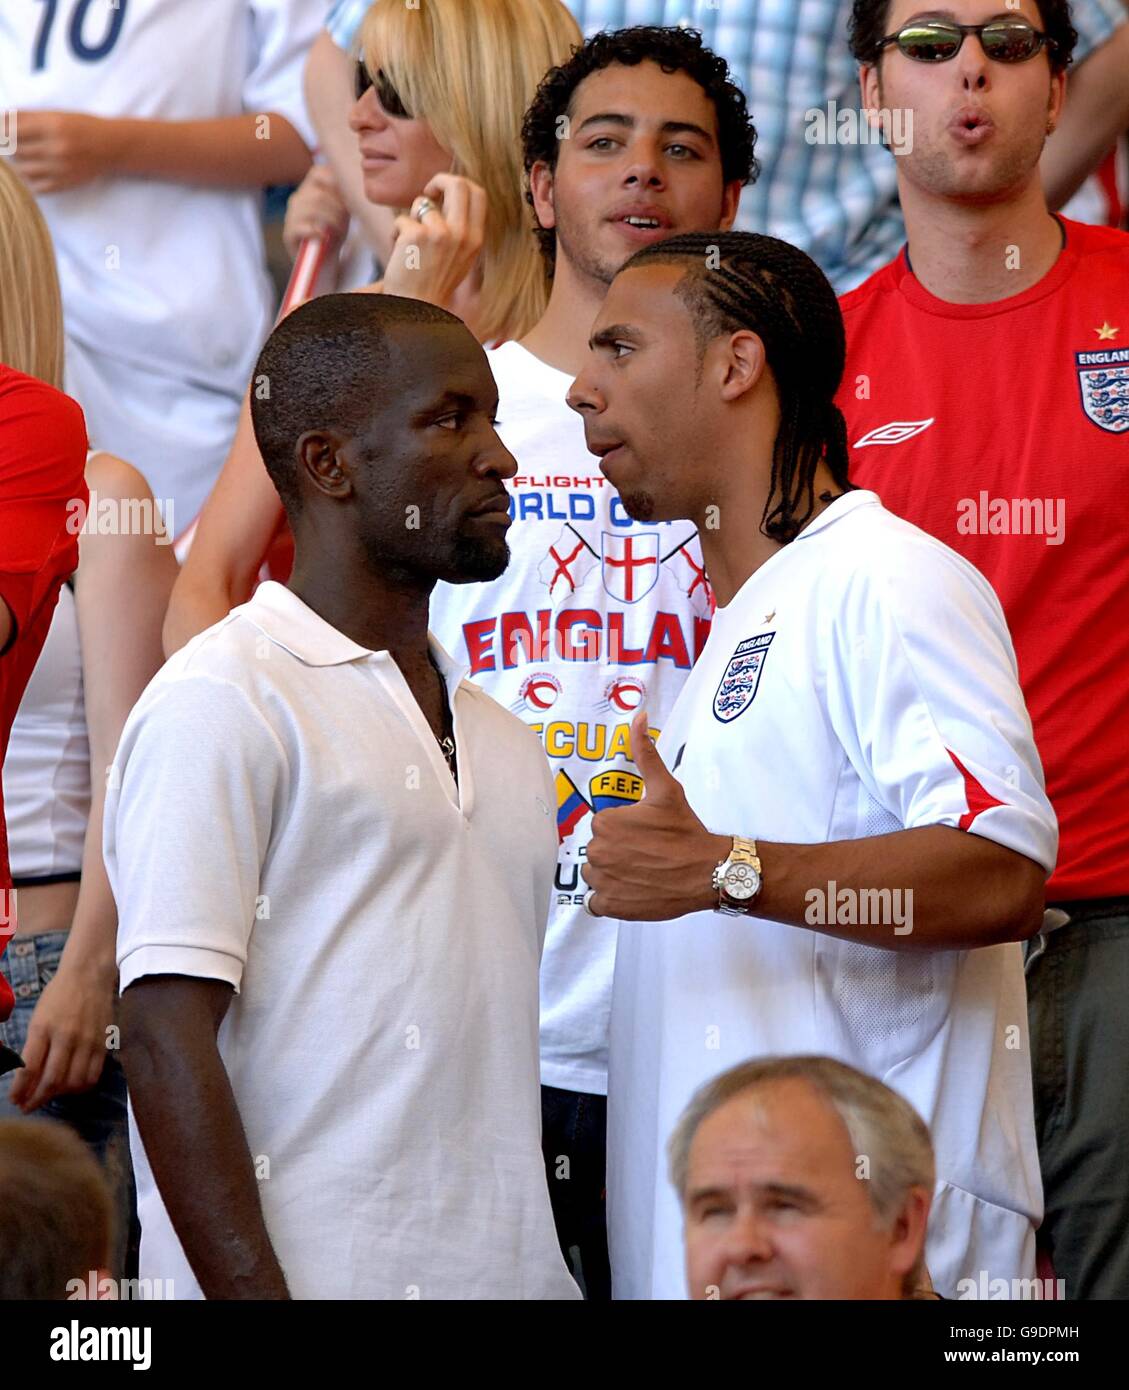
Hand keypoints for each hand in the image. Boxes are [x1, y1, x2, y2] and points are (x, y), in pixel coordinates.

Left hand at [8, 958, 115, 1110]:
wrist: (89, 975)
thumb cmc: (59, 995)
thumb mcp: (38, 1018)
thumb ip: (33, 1048)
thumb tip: (27, 1078)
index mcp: (44, 1028)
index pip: (29, 1069)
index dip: (20, 1090)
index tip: (15, 1100)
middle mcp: (66, 1036)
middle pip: (52, 1080)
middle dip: (36, 1100)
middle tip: (28, 1107)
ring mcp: (88, 1041)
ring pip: (74, 1082)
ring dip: (59, 1095)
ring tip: (50, 1095)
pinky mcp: (103, 1043)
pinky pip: (93, 1075)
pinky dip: (80, 1087)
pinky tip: (71, 1086)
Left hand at [10, 111, 120, 192]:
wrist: (111, 147)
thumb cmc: (82, 126)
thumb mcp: (56, 114)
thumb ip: (28, 116)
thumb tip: (1, 119)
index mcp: (52, 126)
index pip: (11, 131)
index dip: (1, 132)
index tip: (2, 133)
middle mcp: (55, 148)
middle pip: (15, 151)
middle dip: (9, 147)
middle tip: (12, 144)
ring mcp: (60, 169)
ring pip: (23, 170)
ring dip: (19, 164)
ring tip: (25, 157)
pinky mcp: (65, 183)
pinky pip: (37, 187)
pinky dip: (30, 181)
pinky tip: (35, 172)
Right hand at [282, 163, 349, 260]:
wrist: (325, 262)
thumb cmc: (335, 234)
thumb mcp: (343, 212)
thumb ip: (345, 196)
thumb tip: (352, 183)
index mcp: (309, 190)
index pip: (317, 173)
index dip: (333, 180)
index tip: (347, 195)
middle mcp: (297, 199)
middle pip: (317, 194)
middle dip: (336, 207)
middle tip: (346, 221)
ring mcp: (291, 216)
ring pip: (311, 209)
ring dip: (330, 219)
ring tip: (339, 231)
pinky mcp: (288, 234)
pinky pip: (300, 227)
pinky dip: (316, 231)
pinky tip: (325, 237)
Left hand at [381, 172, 485, 311]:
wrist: (417, 310)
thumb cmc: (434, 284)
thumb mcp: (459, 257)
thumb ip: (460, 228)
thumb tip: (449, 193)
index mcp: (475, 239)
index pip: (478, 194)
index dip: (460, 183)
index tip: (444, 193)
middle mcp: (462, 234)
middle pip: (457, 184)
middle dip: (439, 181)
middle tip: (426, 194)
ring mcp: (440, 233)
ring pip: (421, 205)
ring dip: (410, 220)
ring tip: (408, 246)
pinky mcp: (416, 235)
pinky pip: (401, 220)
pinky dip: (395, 234)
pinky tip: (399, 256)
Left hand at [581, 710, 729, 920]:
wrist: (709, 872)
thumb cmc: (685, 831)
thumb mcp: (665, 789)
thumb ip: (645, 753)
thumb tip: (638, 716)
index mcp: (605, 823)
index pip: (603, 826)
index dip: (625, 830)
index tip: (645, 835)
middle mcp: (597, 852)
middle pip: (598, 851)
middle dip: (618, 852)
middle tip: (647, 854)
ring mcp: (602, 882)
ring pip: (595, 876)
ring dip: (612, 876)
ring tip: (642, 872)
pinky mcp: (610, 906)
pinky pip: (596, 903)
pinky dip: (611, 899)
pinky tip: (633, 890)